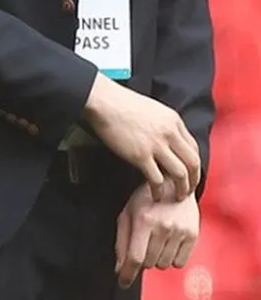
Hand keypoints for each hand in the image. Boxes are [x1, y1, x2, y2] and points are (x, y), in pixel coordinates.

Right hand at [83, 75, 200, 199]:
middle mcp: (170, 133)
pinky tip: (156, 195)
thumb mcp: (153, 110)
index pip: (193, 147)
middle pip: (192, 162)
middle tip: (189, 190)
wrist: (105, 102)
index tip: (191, 173)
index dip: (194, 164)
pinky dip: (159, 190)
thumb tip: (166, 137)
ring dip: (181, 188)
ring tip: (177, 197)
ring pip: (180, 173)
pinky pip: (157, 179)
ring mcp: (156, 145)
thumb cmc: (123, 103)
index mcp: (174, 121)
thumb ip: (164, 124)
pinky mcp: (140, 156)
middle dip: (194, 180)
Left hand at [114, 184, 199, 288]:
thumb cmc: (145, 200)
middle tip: (142, 246)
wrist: (174, 183)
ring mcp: (180, 231)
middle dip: (142, 261)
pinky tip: (168, 245)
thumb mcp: (127, 214)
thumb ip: (122, 242)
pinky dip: (171, 259)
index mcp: (144, 221)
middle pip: (149, 264)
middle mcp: (163, 227)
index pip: (135, 258)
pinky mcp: (192, 234)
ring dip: (156, 260)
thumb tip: (120, 269)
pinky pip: (179, 263)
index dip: (127, 274)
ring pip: (163, 265)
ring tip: (156, 242)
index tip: (123, 283)